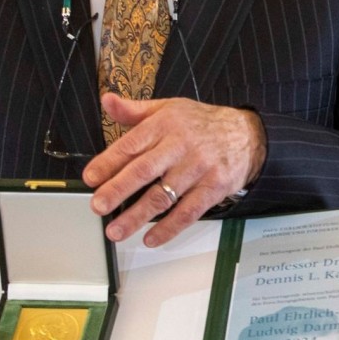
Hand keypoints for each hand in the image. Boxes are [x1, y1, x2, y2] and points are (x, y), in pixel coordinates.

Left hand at [83, 94, 265, 246]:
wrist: (247, 135)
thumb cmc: (200, 123)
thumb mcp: (168, 108)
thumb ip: (135, 110)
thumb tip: (107, 101)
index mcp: (165, 124)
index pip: (131, 144)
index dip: (108, 162)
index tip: (90, 178)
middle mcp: (180, 146)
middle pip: (144, 171)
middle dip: (118, 190)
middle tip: (98, 206)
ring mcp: (198, 168)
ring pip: (163, 196)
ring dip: (137, 216)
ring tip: (115, 231)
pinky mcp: (213, 188)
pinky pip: (188, 212)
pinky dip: (169, 228)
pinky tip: (151, 239)